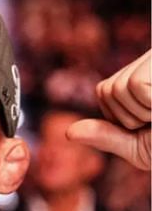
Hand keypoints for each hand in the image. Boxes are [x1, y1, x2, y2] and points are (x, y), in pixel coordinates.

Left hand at [67, 49, 150, 170]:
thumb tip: (67, 132)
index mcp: (144, 78)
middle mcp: (151, 63)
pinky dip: (149, 105)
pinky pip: (135, 88)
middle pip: (109, 89)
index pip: (105, 90)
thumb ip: (107, 137)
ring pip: (121, 88)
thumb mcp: (141, 147)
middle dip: (131, 115)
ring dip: (144, 111)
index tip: (151, 121)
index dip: (121, 116)